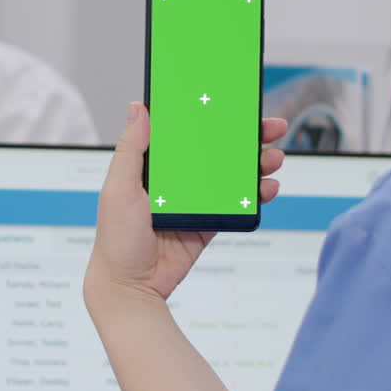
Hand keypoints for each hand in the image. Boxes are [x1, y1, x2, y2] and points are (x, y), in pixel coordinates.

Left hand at [86, 103, 286, 306]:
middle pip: (216, 150)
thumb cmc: (116, 239)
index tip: (233, 102)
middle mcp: (175, 180)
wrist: (130, 287)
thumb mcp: (119, 188)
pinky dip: (255, 194)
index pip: (186, 132)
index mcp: (152, 166)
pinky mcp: (207, 223)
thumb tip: (138, 108)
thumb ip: (131, 149)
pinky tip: (267, 188)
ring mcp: (194, 202)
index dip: (210, 116)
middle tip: (270, 127)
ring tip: (273, 157)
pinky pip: (236, 204)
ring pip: (231, 175)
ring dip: (256, 163)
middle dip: (245, 137)